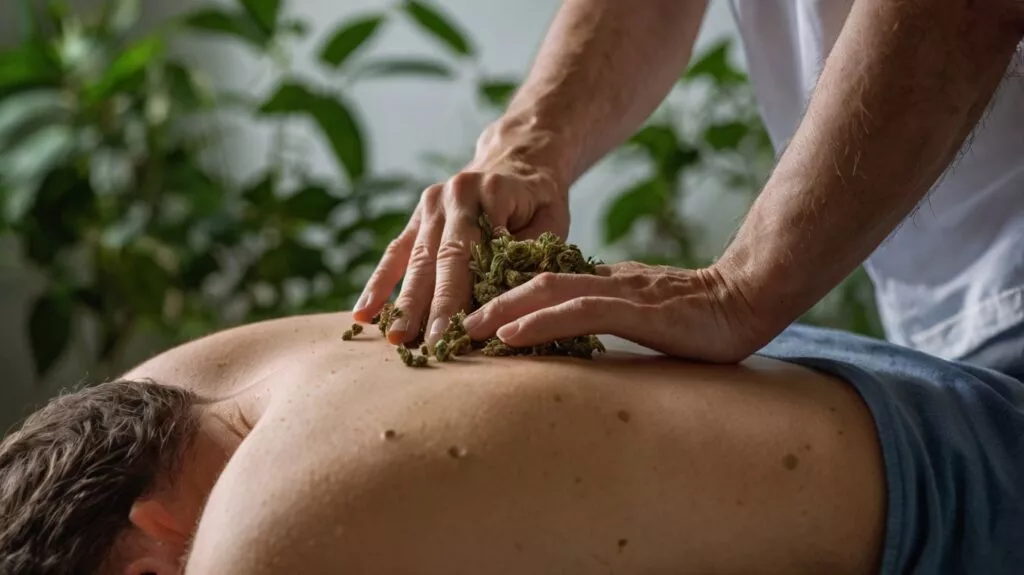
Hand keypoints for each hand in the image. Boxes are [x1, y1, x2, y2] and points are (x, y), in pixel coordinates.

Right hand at [353, 146, 569, 346]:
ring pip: (415, 259)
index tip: (465, 329)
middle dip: (433, 305)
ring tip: (396, 339)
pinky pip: (395, 253)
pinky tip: (363, 314)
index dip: (470, 291)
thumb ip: (531, 252)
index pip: (477, 250)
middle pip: (441, 257)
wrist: (516, 158)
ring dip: (405, 301)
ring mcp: (430, 205)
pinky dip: (379, 284)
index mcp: (491, 192)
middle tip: (428, 345)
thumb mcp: (552, 219)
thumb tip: (507, 295)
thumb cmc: (538, 200)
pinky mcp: (416, 217)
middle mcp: (455, 195)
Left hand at [461, 261, 765, 362]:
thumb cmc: (701, 318)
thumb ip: (612, 318)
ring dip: (503, 310)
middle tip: (451, 323)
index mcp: (606, 283)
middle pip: (534, 282)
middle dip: (489, 301)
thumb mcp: (645, 316)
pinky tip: (511, 335)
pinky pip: (579, 312)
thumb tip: (574, 336)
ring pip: (549, 293)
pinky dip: (540, 321)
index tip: (469, 316)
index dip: (504, 297)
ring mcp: (621, 293)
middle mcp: (606, 282)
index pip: (545, 285)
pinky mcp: (637, 309)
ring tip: (467, 330)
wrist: (749, 301)